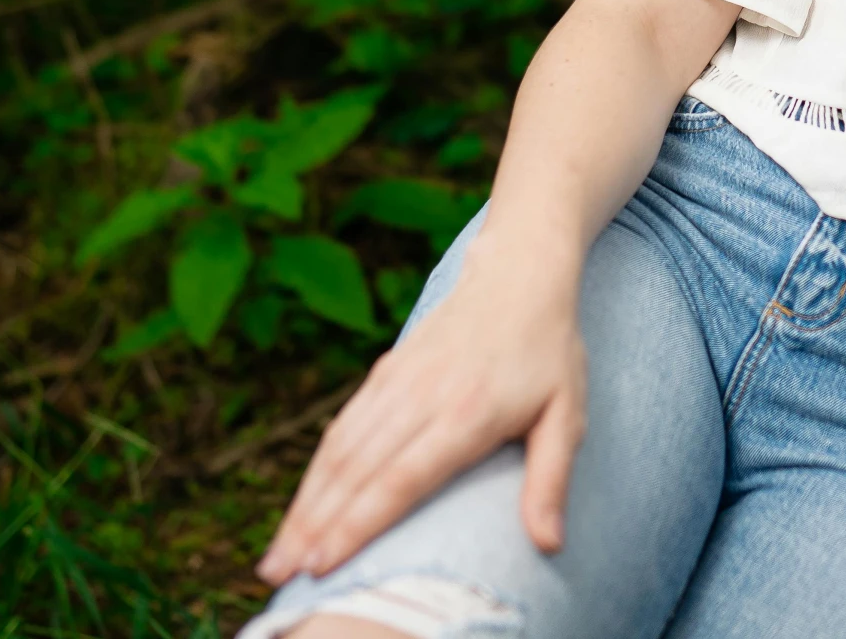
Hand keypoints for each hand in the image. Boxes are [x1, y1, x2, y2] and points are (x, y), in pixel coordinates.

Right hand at [255, 249, 588, 584]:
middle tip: (280, 574)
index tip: (324, 563)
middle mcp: (423, 395)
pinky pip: (343, 424)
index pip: (401, 478)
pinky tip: (304, 500)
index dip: (359, 523)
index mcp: (467, 413)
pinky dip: (317, 466)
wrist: (519, 271)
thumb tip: (550, 544)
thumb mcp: (567, 413)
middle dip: (314, 525)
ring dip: (306, 500)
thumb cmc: (550, 350)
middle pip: (357, 469)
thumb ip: (551, 479)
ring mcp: (399, 379)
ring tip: (279, 551)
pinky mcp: (386, 369)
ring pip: (340, 447)